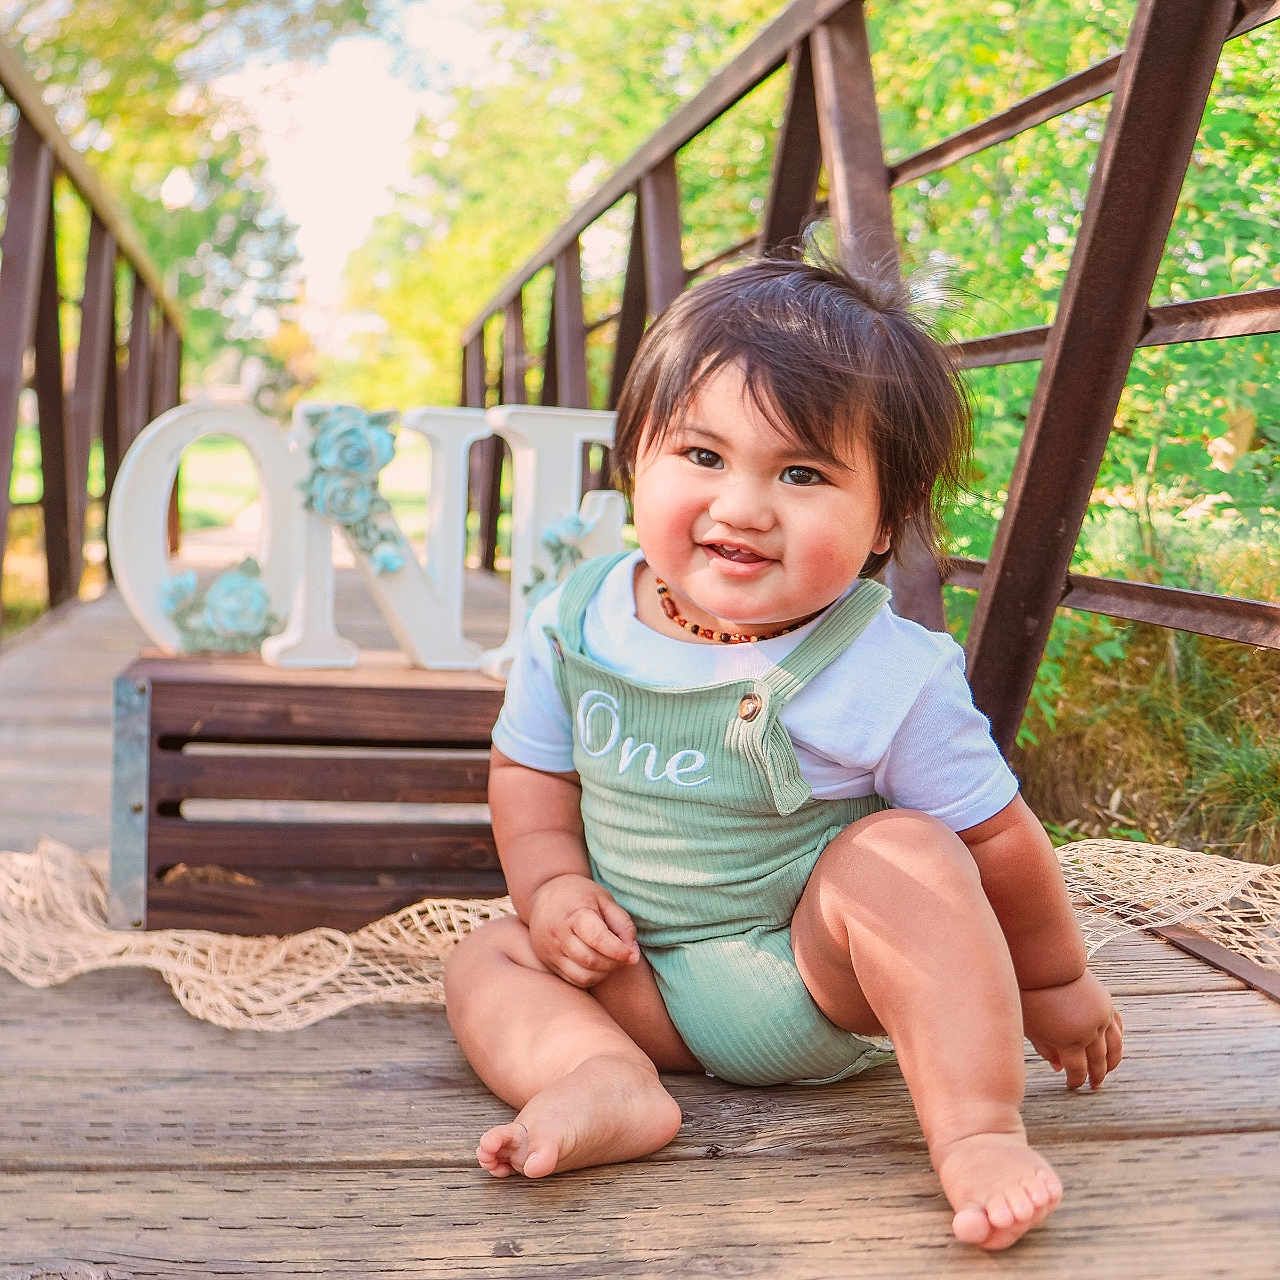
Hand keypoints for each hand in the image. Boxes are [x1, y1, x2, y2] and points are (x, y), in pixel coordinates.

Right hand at [527, 873, 639, 988]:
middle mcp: (558, 935)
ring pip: (583, 976)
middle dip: (614, 963)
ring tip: (612, 959)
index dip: (619, 950)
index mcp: (574, 914)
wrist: (543, 897)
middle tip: (625, 955)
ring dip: (604, 973)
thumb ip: (622, 924)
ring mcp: (550, 952)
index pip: (597, 938)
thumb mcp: (604, 899)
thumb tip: (633, 954)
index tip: (632, 955)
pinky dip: (591, 978)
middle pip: (591, 960)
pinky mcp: (549, 964)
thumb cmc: (579, 896)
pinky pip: (574, 981)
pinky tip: (598, 965)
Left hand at [1021, 970, 1123, 1089]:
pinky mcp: (1106, 1004)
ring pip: (1114, 1047)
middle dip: (1096, 1076)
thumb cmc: (1032, 996)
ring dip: (1112, 1062)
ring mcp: (1101, 1017)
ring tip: (1107, 1072)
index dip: (1076, 1080)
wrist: (1046, 964)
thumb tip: (1057, 1067)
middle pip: (1097, 1061)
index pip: (1077, 1070)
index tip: (1073, 1086)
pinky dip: (1117, 1039)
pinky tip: (1113, 1046)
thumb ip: (1045, 1049)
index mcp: (1069, 1040)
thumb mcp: (1032, 1027)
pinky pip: (1118, 1027)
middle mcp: (1090, 1032)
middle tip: (1094, 1086)